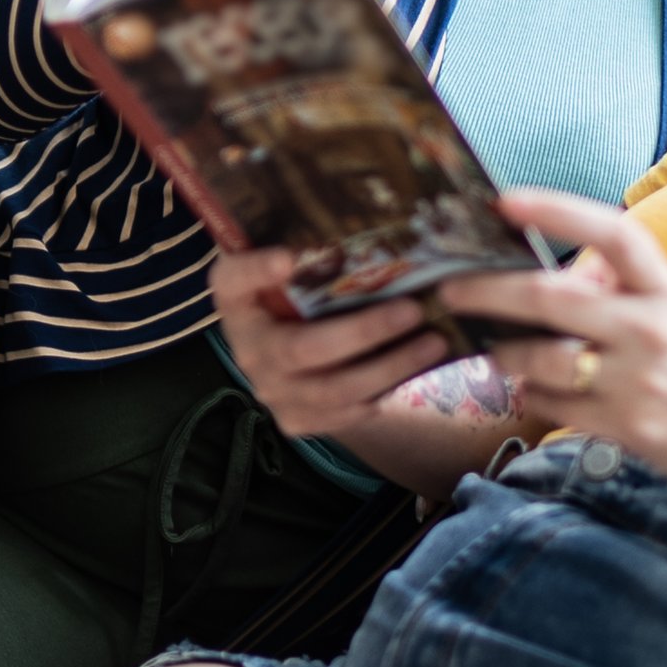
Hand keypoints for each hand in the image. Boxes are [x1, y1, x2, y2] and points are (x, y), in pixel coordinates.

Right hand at [208, 245, 457, 440]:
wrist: (281, 350)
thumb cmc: (291, 292)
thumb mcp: (283, 262)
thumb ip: (298, 246)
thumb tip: (307, 248)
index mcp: (236, 300)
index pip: (233, 282)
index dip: (257, 272)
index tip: (288, 258)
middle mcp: (247, 350)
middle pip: (304, 348)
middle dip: (364, 331)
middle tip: (413, 310)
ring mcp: (273, 392)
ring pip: (334, 390)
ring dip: (390, 367)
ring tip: (434, 343)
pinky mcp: (298, 421)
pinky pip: (346, 413)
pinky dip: (385, 391)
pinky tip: (417, 369)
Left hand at [439, 190, 666, 507]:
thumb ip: (639, 289)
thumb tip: (578, 269)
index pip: (612, 234)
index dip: (556, 210)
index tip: (506, 200)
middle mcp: (652, 330)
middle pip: (550, 298)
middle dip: (488, 291)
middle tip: (451, 288)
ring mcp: (637, 382)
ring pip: (541, 359)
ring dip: (503, 354)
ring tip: (490, 350)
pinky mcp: (627, 428)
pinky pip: (555, 406)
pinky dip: (531, 396)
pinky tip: (528, 392)